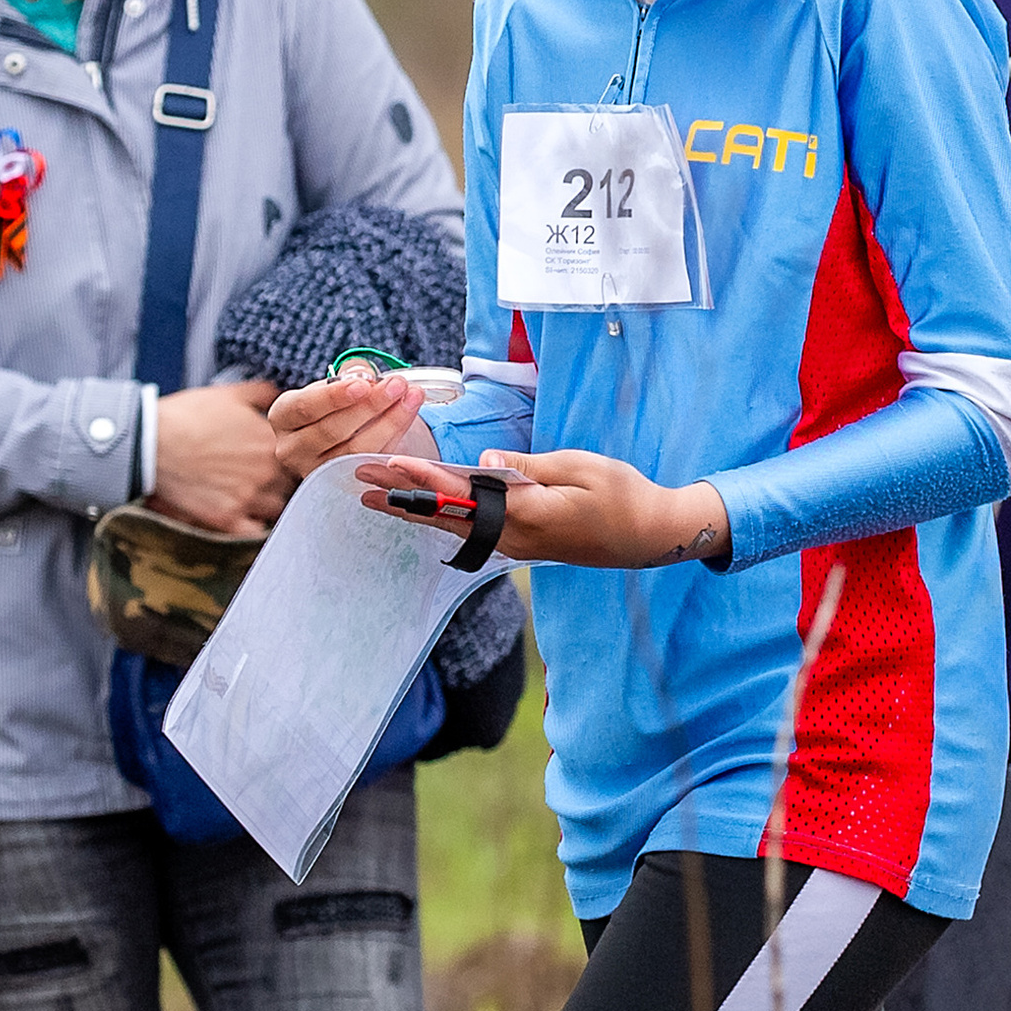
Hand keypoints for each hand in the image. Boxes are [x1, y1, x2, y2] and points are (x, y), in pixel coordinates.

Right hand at [149, 381, 292, 537]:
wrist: (151, 443)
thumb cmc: (187, 416)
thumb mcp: (228, 393)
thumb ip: (262, 393)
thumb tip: (281, 393)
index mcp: (270, 440)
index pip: (299, 455)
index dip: (290, 457)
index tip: (278, 458)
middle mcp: (266, 470)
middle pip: (290, 483)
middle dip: (281, 481)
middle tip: (263, 477)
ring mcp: (248, 496)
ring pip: (277, 508)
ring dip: (269, 503)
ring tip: (253, 496)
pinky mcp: (227, 518)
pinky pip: (255, 531)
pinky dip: (253, 526)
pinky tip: (243, 516)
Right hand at [268, 373, 433, 482]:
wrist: (333, 437)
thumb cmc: (331, 404)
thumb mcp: (332, 384)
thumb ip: (350, 373)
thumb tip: (366, 375)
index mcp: (283, 416)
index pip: (304, 407)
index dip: (334, 397)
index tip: (364, 384)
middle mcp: (291, 448)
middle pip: (332, 430)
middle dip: (370, 406)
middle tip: (398, 386)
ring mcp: (315, 471)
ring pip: (355, 450)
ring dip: (389, 422)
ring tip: (412, 397)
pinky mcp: (341, 483)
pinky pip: (371, 461)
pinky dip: (394, 437)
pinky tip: (408, 416)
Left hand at [355, 448, 729, 571]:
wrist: (651, 536)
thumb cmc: (623, 494)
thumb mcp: (579, 468)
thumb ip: (527, 467)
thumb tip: (485, 462)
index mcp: (529, 513)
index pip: (465, 494)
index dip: (424, 478)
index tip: (391, 463)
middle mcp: (516, 538)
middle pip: (447, 518)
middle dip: (402, 499)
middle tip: (359, 484)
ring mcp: (518, 547)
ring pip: (455, 529)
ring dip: (415, 512)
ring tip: (376, 499)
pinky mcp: (523, 547)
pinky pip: (473, 534)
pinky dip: (442, 521)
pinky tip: (422, 514)